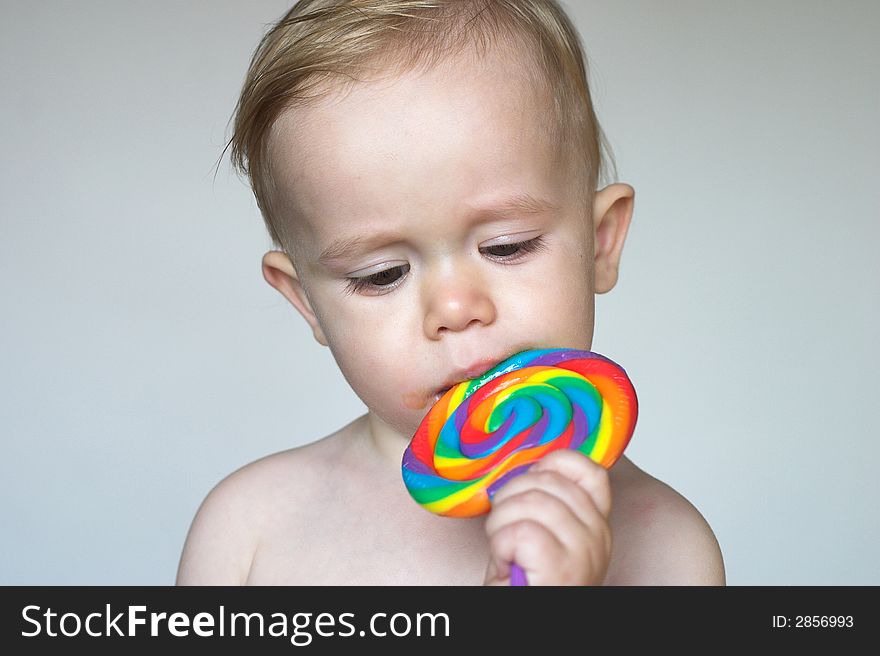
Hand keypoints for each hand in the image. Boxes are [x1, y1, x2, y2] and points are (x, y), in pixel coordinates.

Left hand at [483, 449, 612, 585]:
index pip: (590, 470)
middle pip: (549, 480)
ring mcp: (584, 554)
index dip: (553, 463)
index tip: (529, 482)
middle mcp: (598, 536)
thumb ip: (542, 501)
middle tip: (503, 525)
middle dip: (510, 495)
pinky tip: (506, 560)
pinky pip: (523, 532)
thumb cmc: (526, 584)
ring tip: (502, 546)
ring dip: (501, 521)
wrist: (524, 622)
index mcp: (594, 523)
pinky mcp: (563, 571)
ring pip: (534, 502)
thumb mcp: (540, 535)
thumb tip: (525, 465)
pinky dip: (501, 542)